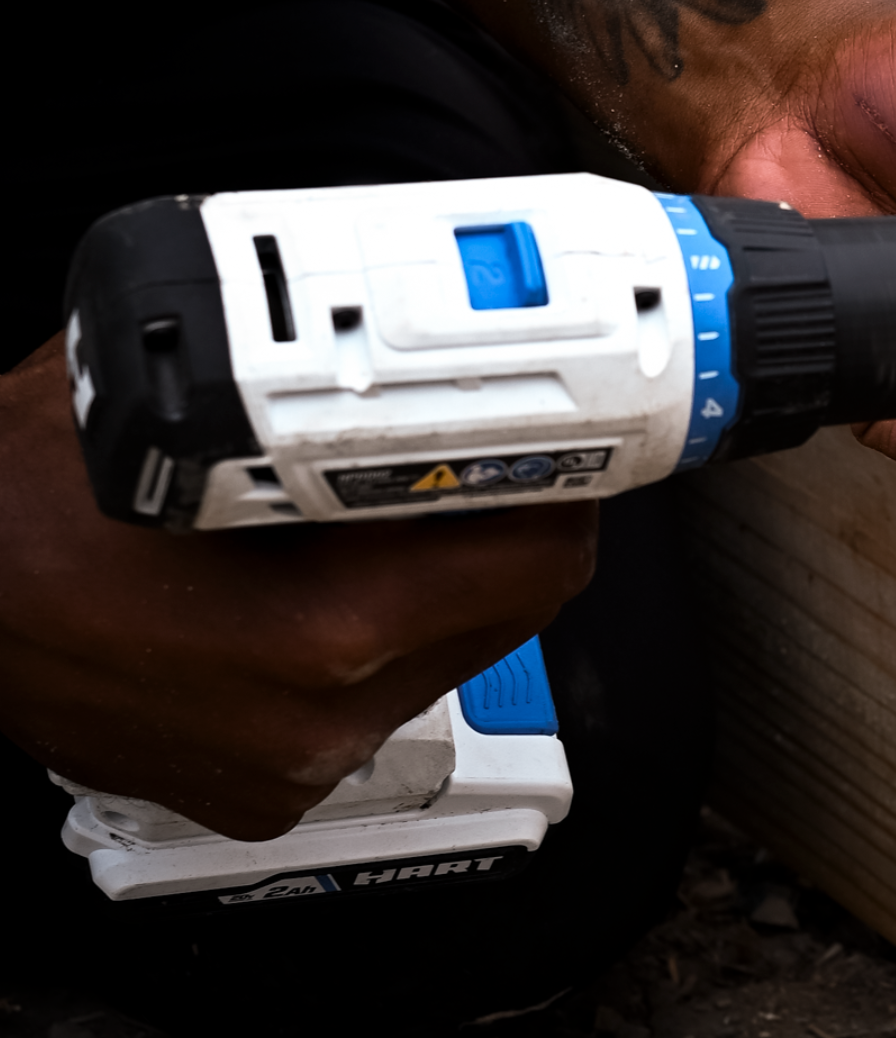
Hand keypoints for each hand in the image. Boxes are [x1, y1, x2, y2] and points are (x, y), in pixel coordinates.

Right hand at [0, 337, 597, 839]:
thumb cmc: (24, 494)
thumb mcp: (199, 407)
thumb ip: (337, 410)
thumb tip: (450, 376)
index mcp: (325, 625)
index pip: (541, 561)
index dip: (564, 489)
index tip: (569, 444)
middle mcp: (320, 713)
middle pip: (512, 612)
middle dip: (508, 531)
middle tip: (482, 459)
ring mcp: (290, 763)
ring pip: (447, 657)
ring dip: (439, 588)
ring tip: (370, 518)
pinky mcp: (259, 792)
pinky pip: (372, 701)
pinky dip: (368, 643)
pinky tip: (307, 586)